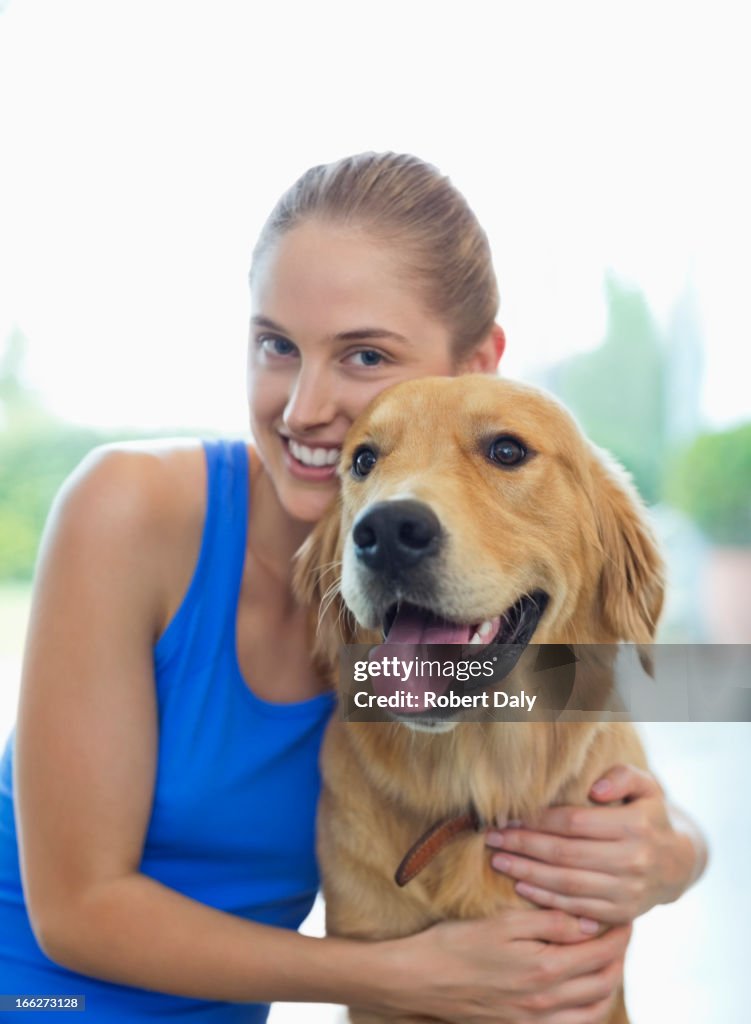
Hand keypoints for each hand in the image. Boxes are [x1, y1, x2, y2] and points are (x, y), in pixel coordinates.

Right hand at [384, 910, 629, 1023]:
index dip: (618, 934)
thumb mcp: (503, 922)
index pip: (601, 953)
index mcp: (545, 970)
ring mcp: (535, 1022)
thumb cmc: (457, 944)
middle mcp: (547, 1003)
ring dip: (609, 985)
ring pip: (593, 1011)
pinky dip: (588, 1010)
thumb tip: (589, 922)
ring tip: (608, 961)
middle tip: (621, 934)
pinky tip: (583, 993)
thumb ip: (550, 922)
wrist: (420, 981)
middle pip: (604, 983)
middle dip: (619, 957)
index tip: (625, 916)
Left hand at [486, 764, 706, 924]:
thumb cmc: (649, 815)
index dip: (538, 820)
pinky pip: (577, 907)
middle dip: (523, 846)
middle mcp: (633, 860)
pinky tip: (521, 886)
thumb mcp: (646, 786)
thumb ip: (622, 776)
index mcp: (636, 825)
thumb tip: (595, 788)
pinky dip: (546, 899)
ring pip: (568, 884)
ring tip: (498, 860)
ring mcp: (628, 891)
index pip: (575, 822)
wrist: (677, 863)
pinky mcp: (622, 913)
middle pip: (565, 854)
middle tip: (491, 838)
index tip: (508, 816)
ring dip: (528, 873)